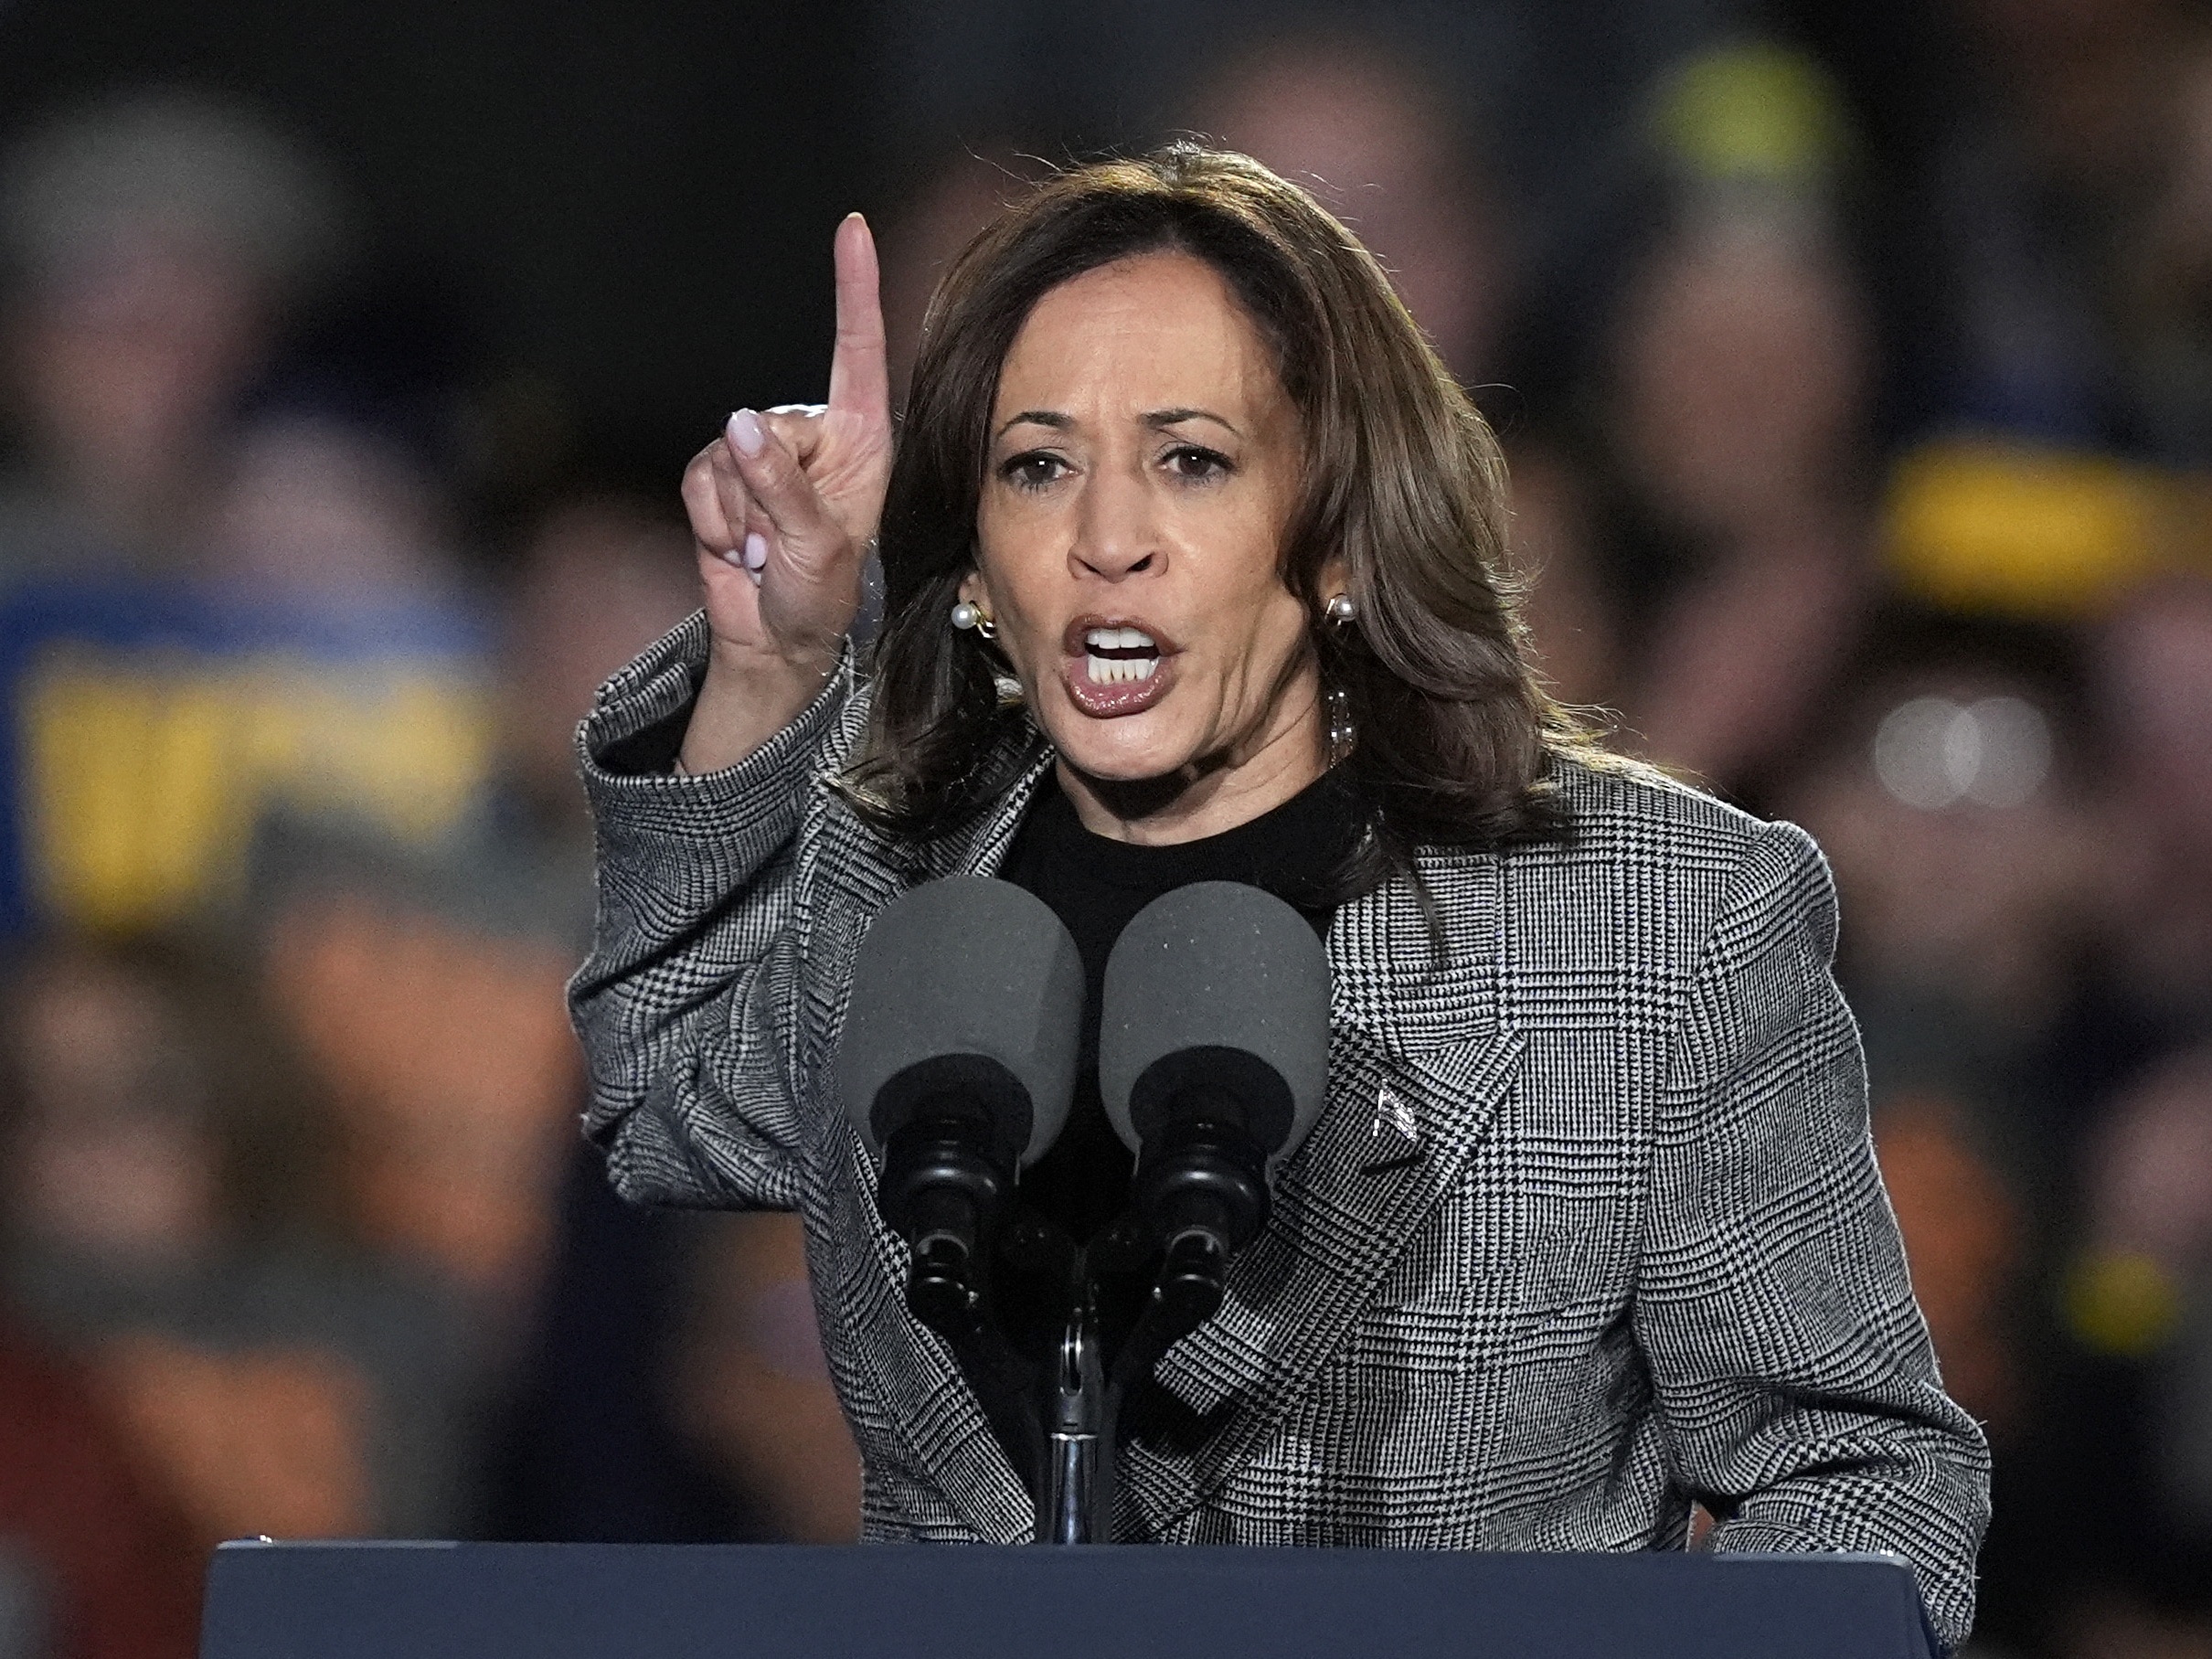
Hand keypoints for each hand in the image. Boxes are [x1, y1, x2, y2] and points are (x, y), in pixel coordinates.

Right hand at [677, 213, 889, 768]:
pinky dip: (713, 521)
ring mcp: (762, 454)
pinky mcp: (718, 477)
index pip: (857, 350)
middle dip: (769, 490)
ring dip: (742, 516)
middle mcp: (813, 436)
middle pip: (771, 425)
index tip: (854, 229)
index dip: (854, 289)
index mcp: (861, 439)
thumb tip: (739, 426)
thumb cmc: (823, 597)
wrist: (775, 639)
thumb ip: (783, 487)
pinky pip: (700, 480)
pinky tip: (738, 549)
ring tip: (769, 551)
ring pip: (728, 456)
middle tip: (789, 544)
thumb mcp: (819, 548)